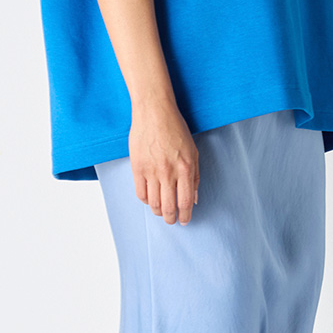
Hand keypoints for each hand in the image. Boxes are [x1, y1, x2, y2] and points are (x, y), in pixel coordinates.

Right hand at [128, 102, 199, 225]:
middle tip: (172, 220)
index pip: (185, 202)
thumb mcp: (192, 151)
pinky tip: (150, 199)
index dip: (185, 216)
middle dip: (171, 219)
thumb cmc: (175, 128)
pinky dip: (146, 201)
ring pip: (153, 203)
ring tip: (161, 211)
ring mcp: (151, 171)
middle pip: (168, 207)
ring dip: (158, 212)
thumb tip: (193, 199)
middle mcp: (168, 172)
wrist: (154, 111)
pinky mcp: (137, 167)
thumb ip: (195, 177)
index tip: (184, 221)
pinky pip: (140, 193)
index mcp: (185, 169)